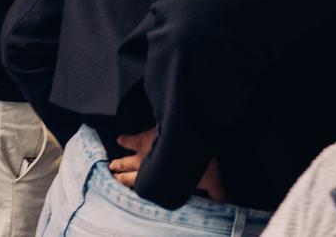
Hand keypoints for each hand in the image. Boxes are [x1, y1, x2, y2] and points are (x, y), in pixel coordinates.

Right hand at [111, 128, 225, 201]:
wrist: (186, 137)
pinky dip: (124, 139)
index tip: (121, 186)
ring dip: (119, 161)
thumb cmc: (195, 163)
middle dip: (119, 175)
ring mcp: (142, 150)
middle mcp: (144, 166)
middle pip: (127, 172)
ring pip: (125, 157)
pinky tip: (119, 138)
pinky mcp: (144, 135)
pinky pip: (130, 138)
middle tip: (112, 175)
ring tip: (111, 163)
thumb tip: (224, 200)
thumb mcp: (210, 180)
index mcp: (155, 179)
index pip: (138, 186)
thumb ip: (215, 191)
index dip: (129, 186)